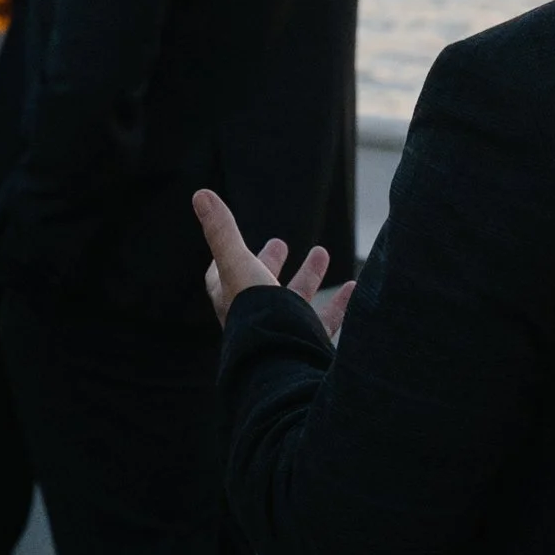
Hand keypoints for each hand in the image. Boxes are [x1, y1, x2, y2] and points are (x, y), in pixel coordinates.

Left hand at [192, 190, 355, 337]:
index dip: (227, 258)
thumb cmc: (252, 311)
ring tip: (321, 252)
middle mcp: (254, 316)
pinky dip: (340, 304)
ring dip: (308, 276)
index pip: (222, 277)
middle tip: (280, 244)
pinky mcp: (306, 342)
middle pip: (260, 287)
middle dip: (270, 263)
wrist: (278, 359)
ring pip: (294, 302)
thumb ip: (222, 231)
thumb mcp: (237, 263)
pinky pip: (325, 322)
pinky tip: (354, 288)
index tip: (233, 243)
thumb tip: (200, 194)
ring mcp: (281, 330)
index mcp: (233, 298)